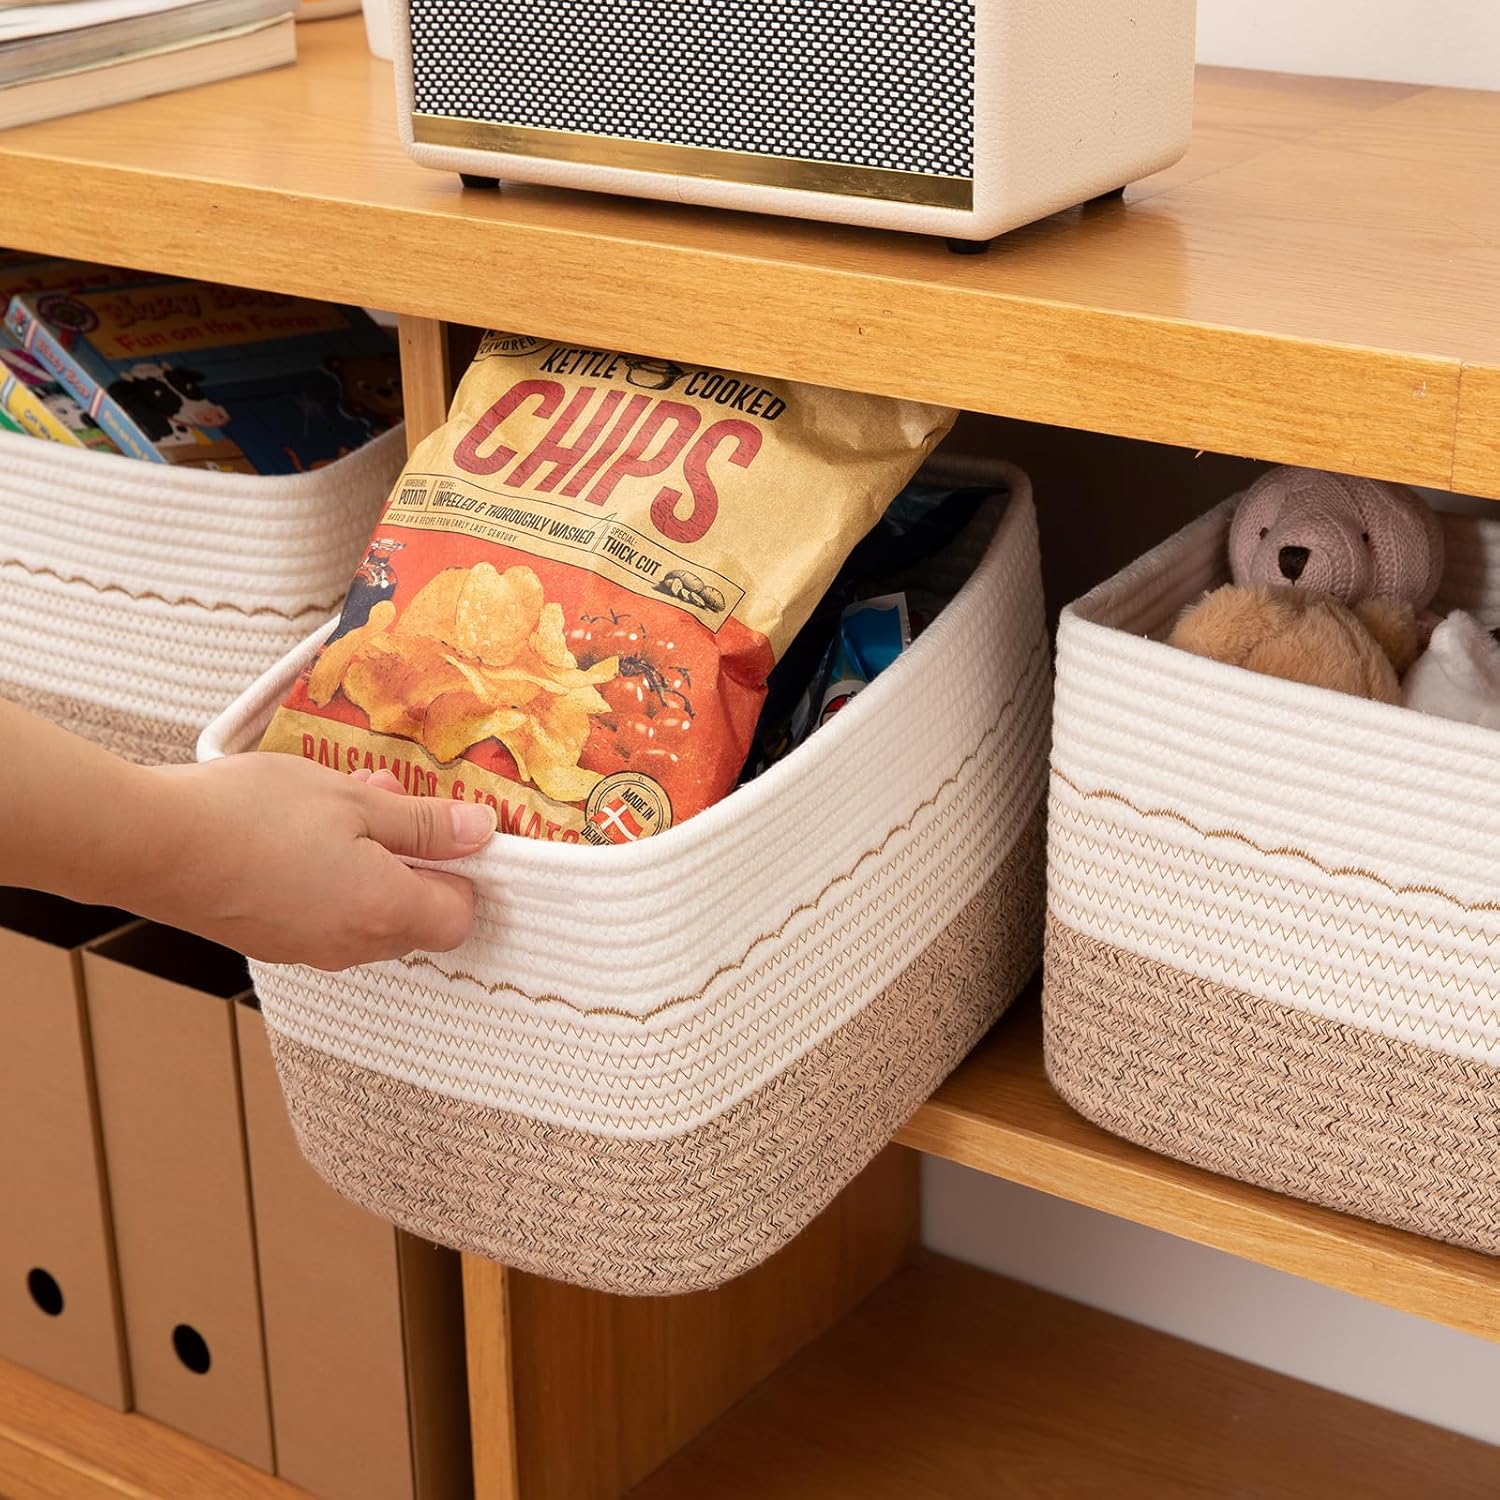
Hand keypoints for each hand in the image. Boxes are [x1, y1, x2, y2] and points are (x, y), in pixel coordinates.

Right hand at [134, 753, 495, 969]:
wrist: (149, 843)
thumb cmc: (250, 815)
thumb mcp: (353, 800)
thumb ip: (424, 823)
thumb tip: (480, 832)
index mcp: (385, 912)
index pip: (459, 917)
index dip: (463, 873)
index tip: (450, 829)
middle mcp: (351, 946)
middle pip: (416, 919)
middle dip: (415, 861)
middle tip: (389, 803)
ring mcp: (307, 950)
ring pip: (369, 915)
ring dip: (371, 864)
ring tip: (341, 805)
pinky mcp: (271, 941)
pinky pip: (326, 916)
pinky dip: (331, 879)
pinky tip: (302, 831)